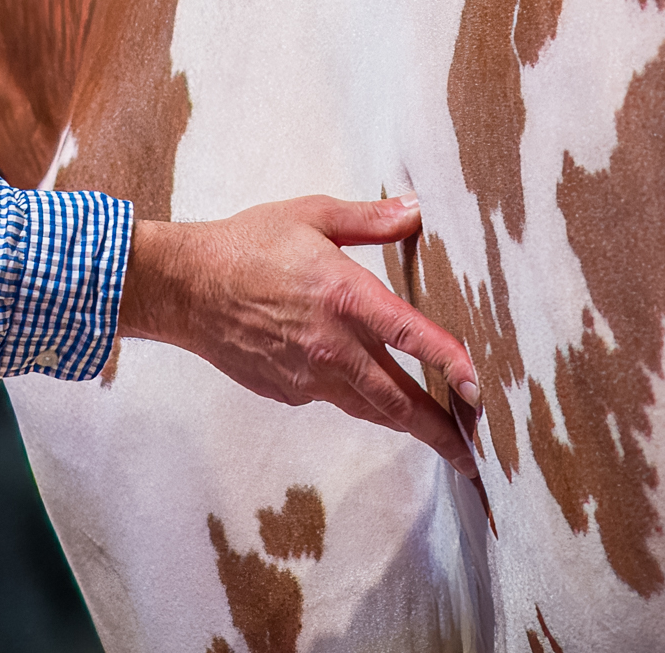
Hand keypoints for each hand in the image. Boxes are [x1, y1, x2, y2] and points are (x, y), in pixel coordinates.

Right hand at [117, 196, 481, 477]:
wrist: (185, 287)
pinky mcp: (288, 390)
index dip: (453, 366)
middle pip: (400, 402)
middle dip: (441, 432)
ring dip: (404, 421)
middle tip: (474, 455)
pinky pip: (331, 397)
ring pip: (370, 408)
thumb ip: (369, 219)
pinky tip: (354, 382)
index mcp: (347, 298)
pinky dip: (351, 394)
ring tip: (436, 434)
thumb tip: (416, 209)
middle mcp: (333, 346)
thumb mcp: (311, 216)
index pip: (415, 339)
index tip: (479, 391)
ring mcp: (309, 376)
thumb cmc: (246, 244)